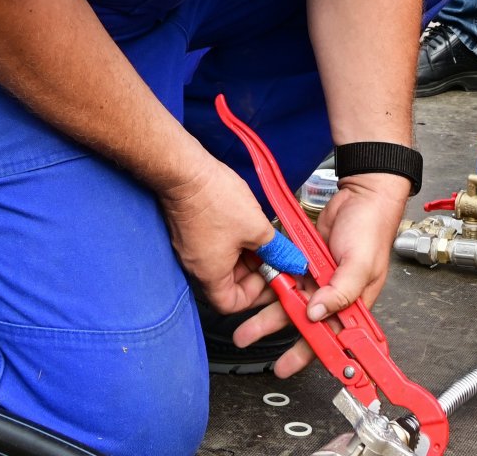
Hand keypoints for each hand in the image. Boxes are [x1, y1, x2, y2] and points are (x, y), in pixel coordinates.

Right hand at [156, 157, 276, 317]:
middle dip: (254, 270)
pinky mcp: (188, 231)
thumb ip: (276, 250)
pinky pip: (213, 245)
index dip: (254, 296)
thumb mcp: (257, 228)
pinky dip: (232, 240)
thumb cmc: (213, 199)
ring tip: (260, 235)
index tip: (271, 278)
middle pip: (228, 282)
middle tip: (272, 255)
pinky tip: (245, 223)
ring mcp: (189, 248)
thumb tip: (291, 262)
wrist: (185, 170)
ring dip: (244, 253)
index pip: (230, 304)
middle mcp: (195, 266)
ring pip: (222, 261)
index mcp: (209, 273)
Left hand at [231, 171, 411, 377]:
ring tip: (241, 322)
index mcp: (352, 303)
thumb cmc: (371, 227)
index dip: (308, 353)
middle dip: (274, 333)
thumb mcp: (360, 263)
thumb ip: (341, 290)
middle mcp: (332, 294)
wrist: (361, 194)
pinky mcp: (304, 261)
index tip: (285, 367)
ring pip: (287, 299)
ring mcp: (317, 278)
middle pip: (301, 321)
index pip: (329, 336)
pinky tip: (251, 288)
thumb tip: (316, 314)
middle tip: (247, 339)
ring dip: (264, 311)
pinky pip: (283, 275)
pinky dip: (268, 282)